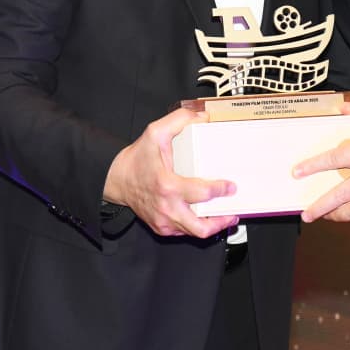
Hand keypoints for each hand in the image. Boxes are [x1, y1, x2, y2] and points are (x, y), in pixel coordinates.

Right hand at [103, 107, 238, 238]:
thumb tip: (203, 117)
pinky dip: (197, 226)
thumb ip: (179, 120)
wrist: (117, 180)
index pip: (201, 193)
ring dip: (212, 226)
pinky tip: (205, 216)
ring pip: (195, 233)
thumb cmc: (137, 159)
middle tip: (232, 212)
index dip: (220, 190)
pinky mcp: (162, 228)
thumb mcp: (155, 132)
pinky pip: (184, 232)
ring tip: (224, 216)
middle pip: (200, 228)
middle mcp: (166, 207)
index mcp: (167, 185)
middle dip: (221, 221)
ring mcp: (164, 221)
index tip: (230, 186)